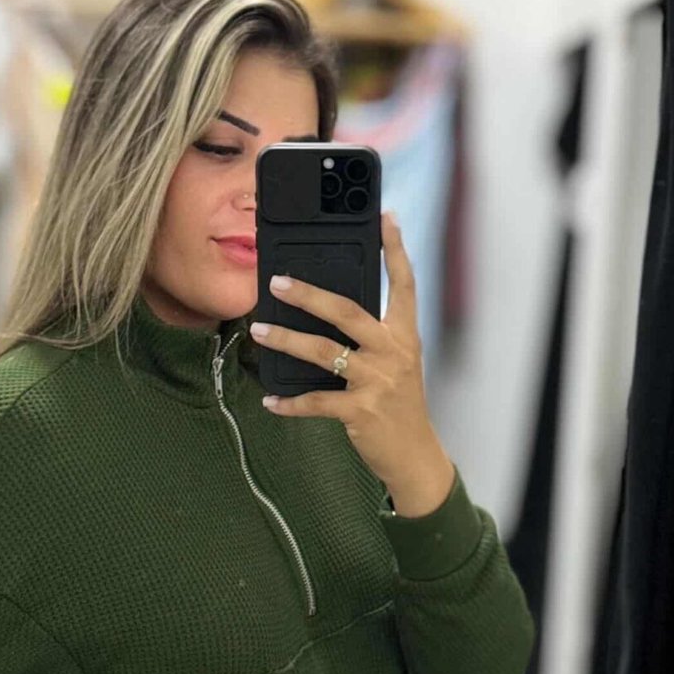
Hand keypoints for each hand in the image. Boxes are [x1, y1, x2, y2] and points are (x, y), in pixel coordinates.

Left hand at [250, 211, 450, 504]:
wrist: (414, 455)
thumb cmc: (399, 404)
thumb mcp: (396, 364)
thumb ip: (372, 338)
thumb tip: (326, 311)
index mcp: (404, 336)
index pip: (404, 285)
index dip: (396, 250)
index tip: (386, 218)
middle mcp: (393, 352)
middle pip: (348, 311)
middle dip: (309, 294)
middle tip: (277, 281)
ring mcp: (378, 381)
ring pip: (323, 352)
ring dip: (286, 340)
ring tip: (259, 330)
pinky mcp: (361, 411)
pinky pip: (316, 401)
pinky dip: (290, 402)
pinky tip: (270, 399)